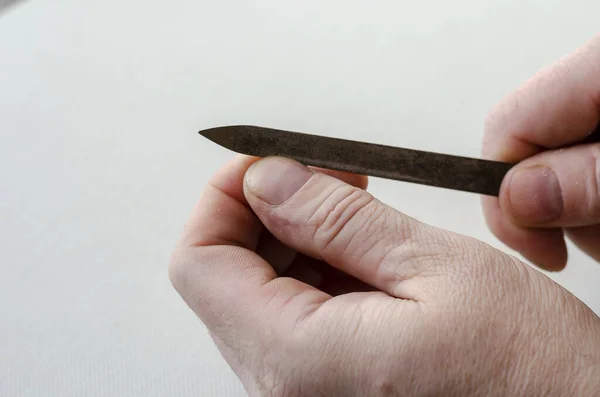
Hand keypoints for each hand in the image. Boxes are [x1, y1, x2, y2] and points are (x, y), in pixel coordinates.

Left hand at [169, 155, 599, 395]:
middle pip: (223, 275)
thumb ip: (336, 220)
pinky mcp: (326, 385)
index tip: (268, 161)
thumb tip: (268, 181)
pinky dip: (315, 268)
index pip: (198, 263)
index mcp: (296, 359)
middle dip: (264, 209)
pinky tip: (364, 251)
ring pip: (256, 291)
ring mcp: (302, 390)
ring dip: (294, 236)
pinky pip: (291, 315)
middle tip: (326, 176)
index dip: (224, 197)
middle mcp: (284, 386)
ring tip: (357, 209)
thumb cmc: (528, 372)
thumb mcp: (434, 268)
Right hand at [482, 34, 599, 270]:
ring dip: (578, 211)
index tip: (538, 250)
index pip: (507, 127)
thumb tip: (517, 196)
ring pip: (555, 165)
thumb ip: (591, 178)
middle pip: (527, 150)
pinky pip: (582, 164)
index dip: (505, 195)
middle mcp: (595, 81)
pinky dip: (594, 198)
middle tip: (591, 241)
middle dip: (550, 210)